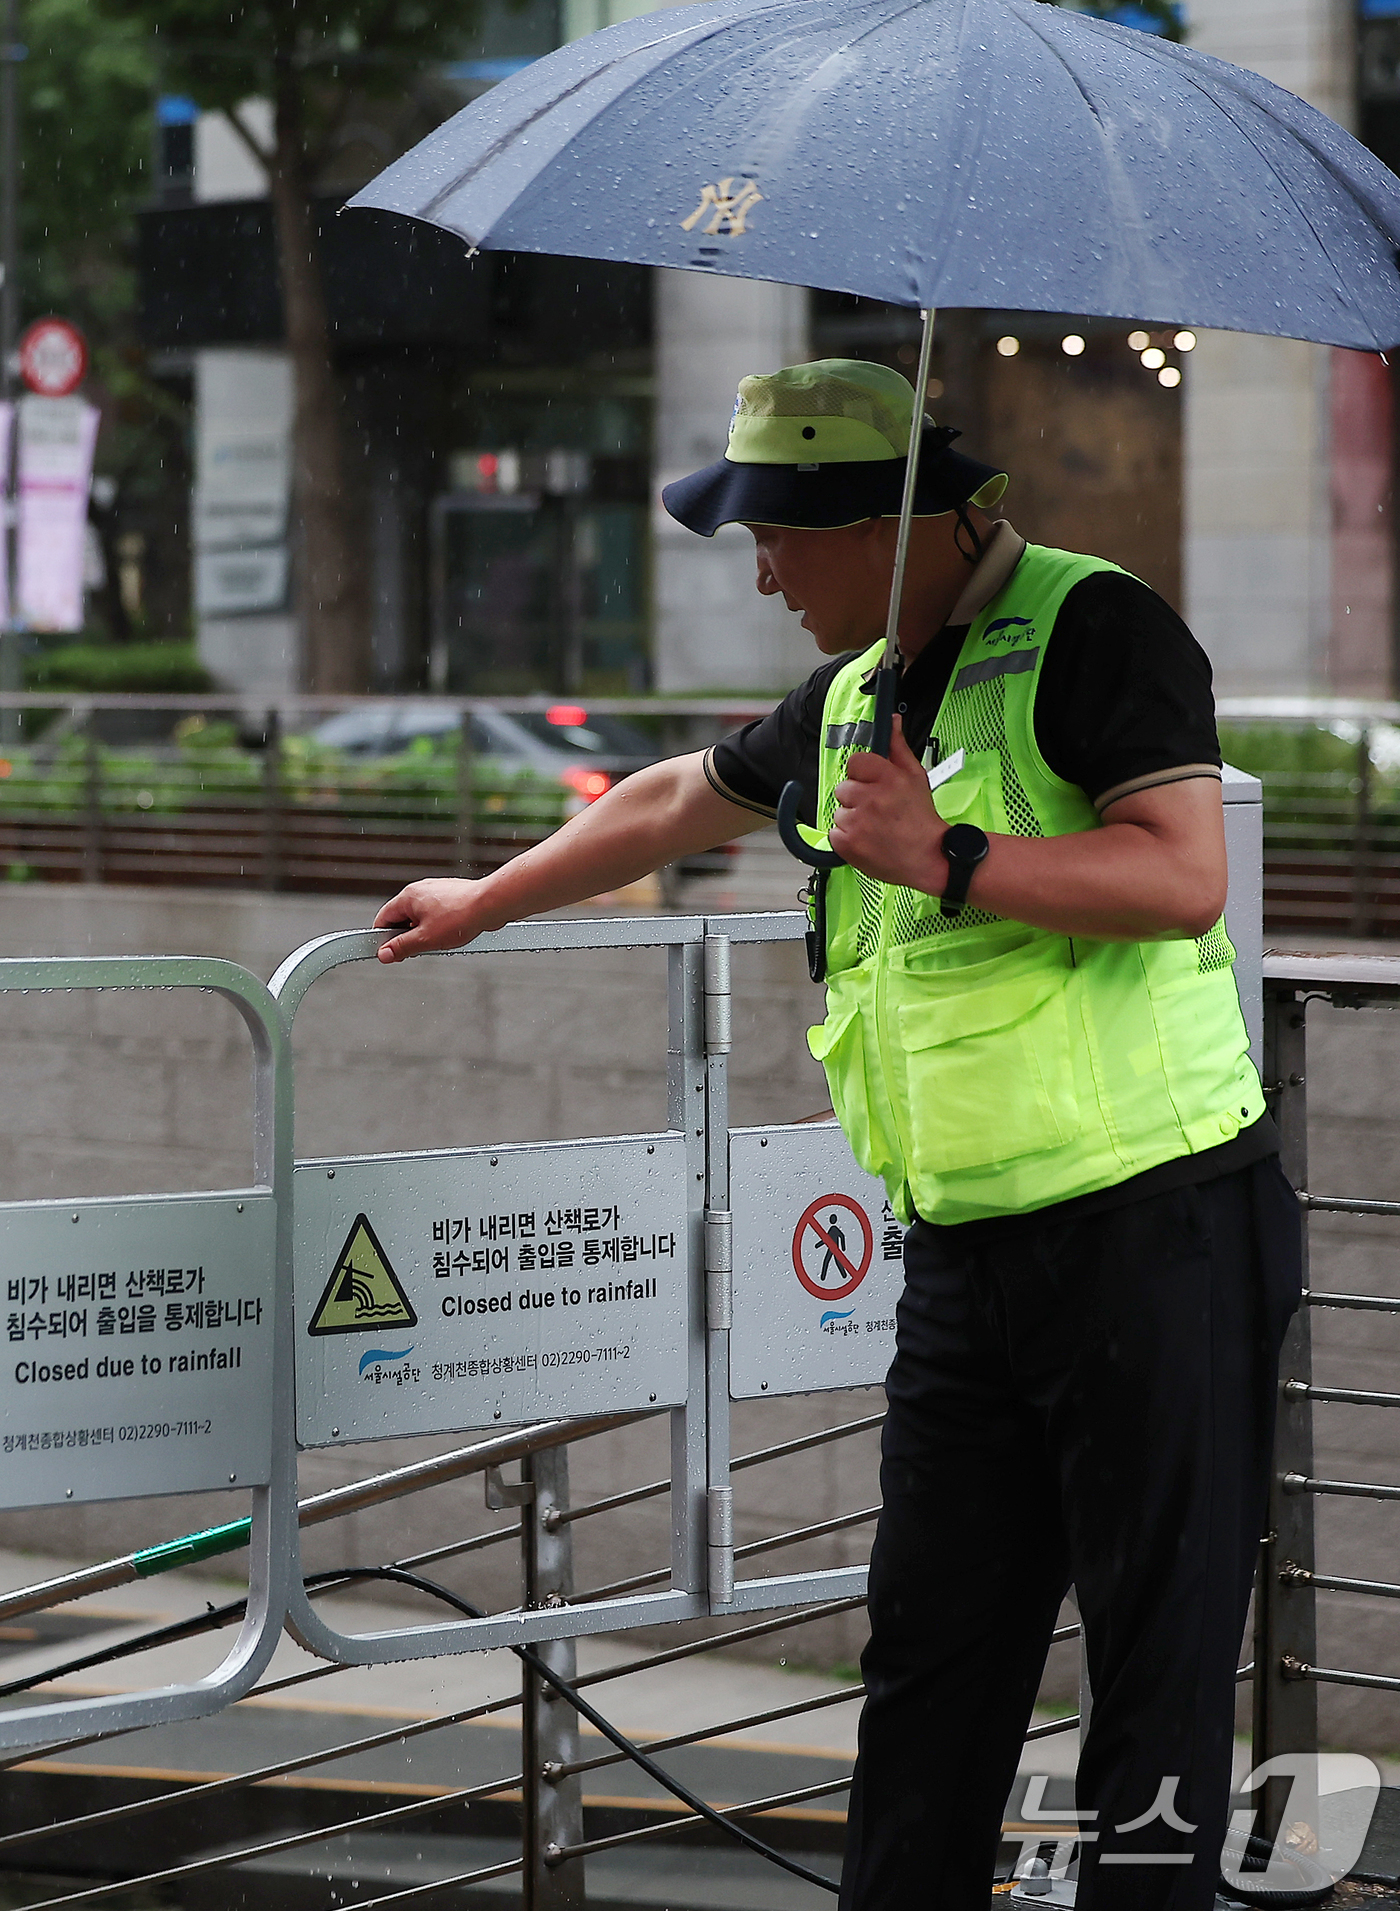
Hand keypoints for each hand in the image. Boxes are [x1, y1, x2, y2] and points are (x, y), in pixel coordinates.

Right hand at [373, 879, 491, 961]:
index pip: (383, 918)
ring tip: (438, 941)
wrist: (491, 904)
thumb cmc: (461, 916)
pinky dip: (438, 925)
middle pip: (402, 917)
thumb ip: (402, 947)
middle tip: (416, 950)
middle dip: (407, 936)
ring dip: (424, 932)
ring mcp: (436, 891)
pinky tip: (450, 934)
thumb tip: (384, 954)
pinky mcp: (450, 895)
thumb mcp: (426, 939)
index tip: (389, 953)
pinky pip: (436, 913)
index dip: (383, 939)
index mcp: (408, 896)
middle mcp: (420, 890)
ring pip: (420, 916)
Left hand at [830, 718, 945, 890]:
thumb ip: (898, 747)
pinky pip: (834, 833)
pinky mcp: (848, 843)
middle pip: (844, 788)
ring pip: (839, 811)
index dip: (863, 774)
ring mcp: (857, 822)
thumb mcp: (916, 776)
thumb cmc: (922, 818)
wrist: (929, 857)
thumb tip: (892, 722)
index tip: (872, 784)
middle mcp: (870, 798)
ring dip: (852, 819)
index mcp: (887, 778)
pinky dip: (847, 838)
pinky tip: (867, 839)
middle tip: (877, 809)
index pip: (855, 762)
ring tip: (875, 827)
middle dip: (857, 798)